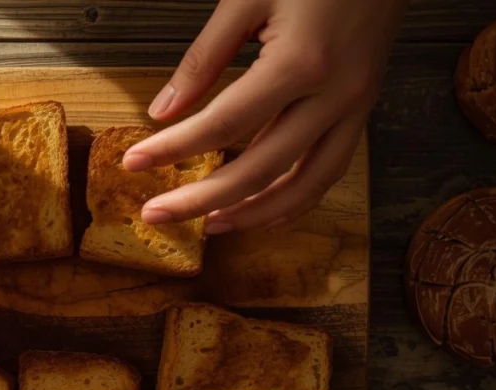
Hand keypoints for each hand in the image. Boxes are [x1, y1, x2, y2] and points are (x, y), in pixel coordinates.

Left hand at [126, 0, 405, 232]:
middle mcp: (334, 95)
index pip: (222, 125)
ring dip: (254, 213)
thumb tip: (163, 111)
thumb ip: (204, 58)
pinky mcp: (362, 109)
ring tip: (209, 225)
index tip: (133, 163)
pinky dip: (296, 199)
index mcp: (300, 63)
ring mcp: (355, 107)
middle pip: (259, 169)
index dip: (173, 149)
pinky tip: (262, 210)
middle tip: (156, 213)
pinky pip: (330, 170)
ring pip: (304, 185)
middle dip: (201, 199)